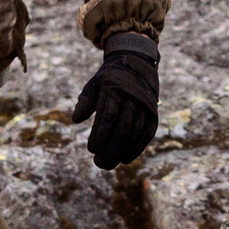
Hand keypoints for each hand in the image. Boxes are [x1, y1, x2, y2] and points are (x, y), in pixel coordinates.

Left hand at [73, 32, 159, 170]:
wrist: (136, 64)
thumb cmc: (109, 78)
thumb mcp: (94, 84)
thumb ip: (85, 101)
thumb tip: (75, 119)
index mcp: (115, 88)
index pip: (108, 116)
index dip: (100, 135)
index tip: (91, 150)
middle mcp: (132, 96)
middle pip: (123, 127)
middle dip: (111, 148)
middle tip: (99, 163)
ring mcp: (145, 105)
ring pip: (135, 132)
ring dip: (122, 151)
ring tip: (109, 164)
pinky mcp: (153, 113)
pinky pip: (147, 133)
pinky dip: (137, 148)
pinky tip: (125, 159)